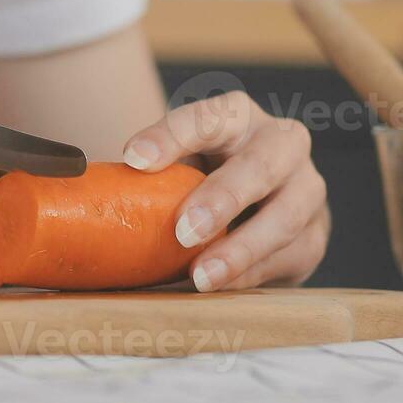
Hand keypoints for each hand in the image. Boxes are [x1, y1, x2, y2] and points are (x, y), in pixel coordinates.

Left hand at [122, 91, 328, 291]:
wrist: (262, 198)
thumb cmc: (205, 174)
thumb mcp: (181, 159)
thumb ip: (149, 170)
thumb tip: (86, 192)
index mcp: (236, 115)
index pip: (204, 118)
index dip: (169, 137)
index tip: (132, 158)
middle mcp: (281, 141)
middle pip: (261, 164)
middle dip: (222, 198)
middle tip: (183, 231)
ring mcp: (307, 186)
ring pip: (285, 216)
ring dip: (240, 249)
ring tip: (199, 276)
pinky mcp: (317, 230)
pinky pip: (291, 254)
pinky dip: (254, 273)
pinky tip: (222, 286)